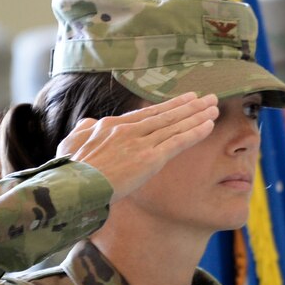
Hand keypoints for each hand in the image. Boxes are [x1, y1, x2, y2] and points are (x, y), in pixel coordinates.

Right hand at [59, 93, 218, 201]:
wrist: (73, 186)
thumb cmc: (69, 170)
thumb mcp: (72, 143)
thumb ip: (84, 130)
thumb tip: (89, 123)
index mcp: (111, 125)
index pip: (147, 113)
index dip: (169, 106)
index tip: (186, 99)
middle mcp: (129, 130)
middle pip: (166, 115)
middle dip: (190, 106)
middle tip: (210, 98)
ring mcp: (140, 143)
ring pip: (175, 125)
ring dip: (197, 116)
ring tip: (215, 107)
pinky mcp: (149, 159)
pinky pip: (177, 142)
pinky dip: (194, 133)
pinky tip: (209, 126)